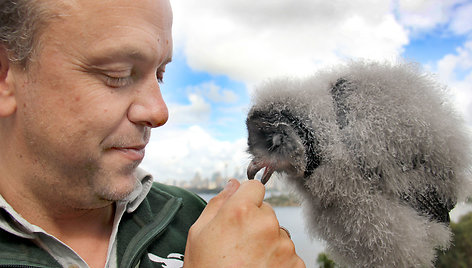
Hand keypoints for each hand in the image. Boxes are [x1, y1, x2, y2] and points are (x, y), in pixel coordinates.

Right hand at [183, 179, 305, 267]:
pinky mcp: (295, 264)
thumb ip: (218, 203)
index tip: (241, 213)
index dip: (246, 200)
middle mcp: (266, 224)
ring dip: (268, 242)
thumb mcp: (199, 234)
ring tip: (249, 262)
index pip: (254, 187)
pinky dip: (278, 261)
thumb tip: (233, 184)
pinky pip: (288, 254)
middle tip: (239, 246)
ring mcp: (283, 245)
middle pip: (266, 211)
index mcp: (240, 211)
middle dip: (256, 223)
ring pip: (278, 233)